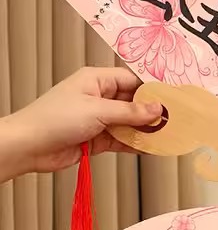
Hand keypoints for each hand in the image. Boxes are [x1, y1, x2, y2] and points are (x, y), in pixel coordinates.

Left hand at [0, 67, 161, 177]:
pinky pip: (123, 140)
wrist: (30, 146)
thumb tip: (157, 109)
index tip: (172, 100)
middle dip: (152, 113)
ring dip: (146, 131)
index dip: (151, 90)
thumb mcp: (98, 110)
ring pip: (130, 123)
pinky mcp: (97, 139)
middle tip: (174, 121)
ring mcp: (99, 119)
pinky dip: (136, 145)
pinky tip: (152, 149)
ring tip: (168, 136)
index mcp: (96, 80)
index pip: (131, 81)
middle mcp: (98, 97)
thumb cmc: (55, 119)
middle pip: (133, 103)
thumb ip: (130, 112)